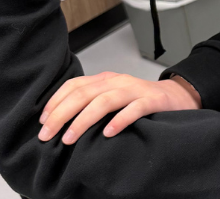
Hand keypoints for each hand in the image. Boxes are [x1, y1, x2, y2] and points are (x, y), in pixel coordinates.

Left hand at [38, 72, 200, 143]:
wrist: (177, 96)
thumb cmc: (140, 101)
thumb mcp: (112, 98)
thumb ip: (91, 103)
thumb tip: (58, 123)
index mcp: (105, 79)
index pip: (74, 85)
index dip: (55, 102)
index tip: (42, 122)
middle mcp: (118, 81)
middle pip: (84, 93)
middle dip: (61, 114)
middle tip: (46, 135)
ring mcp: (135, 90)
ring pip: (105, 100)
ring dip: (83, 120)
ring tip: (69, 138)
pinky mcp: (152, 100)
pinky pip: (134, 108)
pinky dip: (120, 120)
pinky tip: (108, 132)